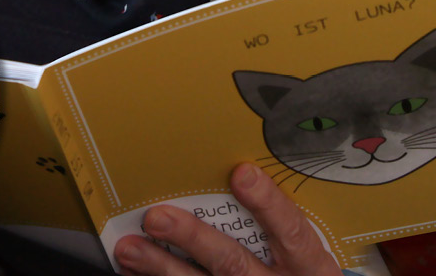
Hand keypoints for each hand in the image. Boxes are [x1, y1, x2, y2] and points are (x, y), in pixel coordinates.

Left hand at [112, 163, 341, 275]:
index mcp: (306, 264)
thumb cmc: (297, 272)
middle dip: (193, 239)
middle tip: (157, 217)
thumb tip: (237, 171)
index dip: (268, 204)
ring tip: (129, 248)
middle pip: (233, 263)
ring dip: (162, 267)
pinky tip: (134, 272)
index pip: (290, 230)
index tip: (242, 174)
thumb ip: (277, 220)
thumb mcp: (302, 252)